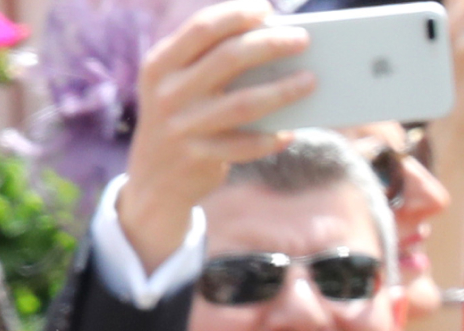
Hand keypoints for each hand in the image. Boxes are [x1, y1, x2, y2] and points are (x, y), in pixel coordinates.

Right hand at [117, 0, 315, 271]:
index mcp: (161, 65)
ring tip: (311, 81)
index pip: (202, 28)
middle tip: (303, 39)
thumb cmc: (181, 120)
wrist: (152, 182)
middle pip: (228, 59)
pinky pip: (246, 146)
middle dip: (270, 44)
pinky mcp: (199, 158)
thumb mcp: (178, 87)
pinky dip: (271, 138)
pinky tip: (290, 132)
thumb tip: (271, 45)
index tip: (267, 8)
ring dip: (283, 90)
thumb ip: (209, 65)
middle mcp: (168, 93)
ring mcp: (183, 127)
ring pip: (244, 103)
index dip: (236, 15)